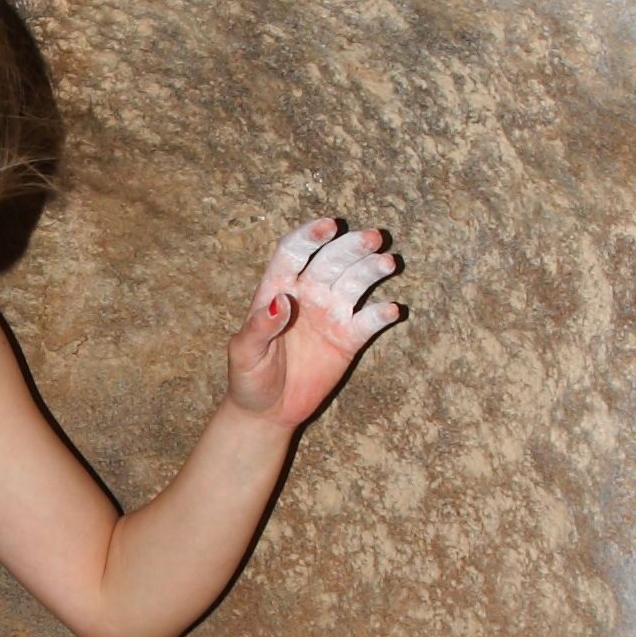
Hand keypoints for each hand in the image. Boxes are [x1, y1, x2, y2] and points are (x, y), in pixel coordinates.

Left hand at [225, 215, 403, 428]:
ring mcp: (330, 314)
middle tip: (373, 238)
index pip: (293, 253)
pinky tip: (391, 310)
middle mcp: (307, 294)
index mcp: (277, 289)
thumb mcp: (244, 353)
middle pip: (331, 261)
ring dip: (371, 270)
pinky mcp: (348, 338)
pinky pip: (369, 320)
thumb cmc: (248, 377)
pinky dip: (381, 314)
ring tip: (387, 263)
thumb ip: (260, 326)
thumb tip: (281, 301)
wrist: (268, 411)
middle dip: (351, 247)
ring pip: (354, 282)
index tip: (328, 226)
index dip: (310, 236)